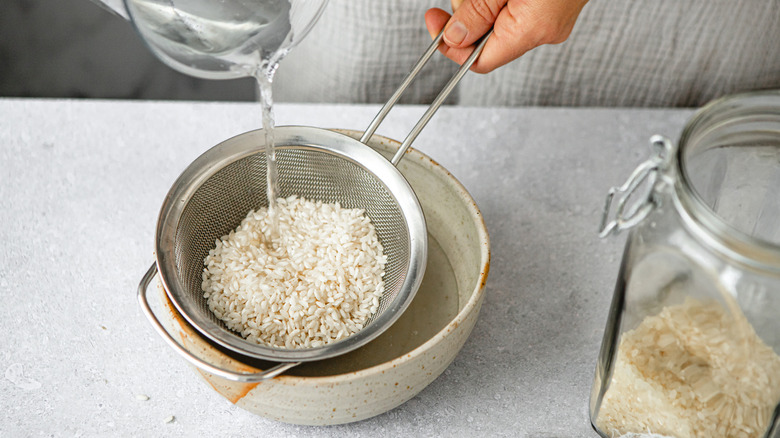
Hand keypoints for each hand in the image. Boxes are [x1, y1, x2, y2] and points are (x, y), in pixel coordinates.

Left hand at [425, 0, 588, 72]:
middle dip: (468, 14)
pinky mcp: (553, 7)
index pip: (480, 61)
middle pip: (488, 39)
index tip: (434, 23)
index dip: (452, 46)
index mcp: (533, 29)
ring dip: (484, 2)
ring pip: (499, 21)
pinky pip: (515, 10)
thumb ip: (477, 12)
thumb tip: (454, 36)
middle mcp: (546, 30)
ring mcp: (552, 19)